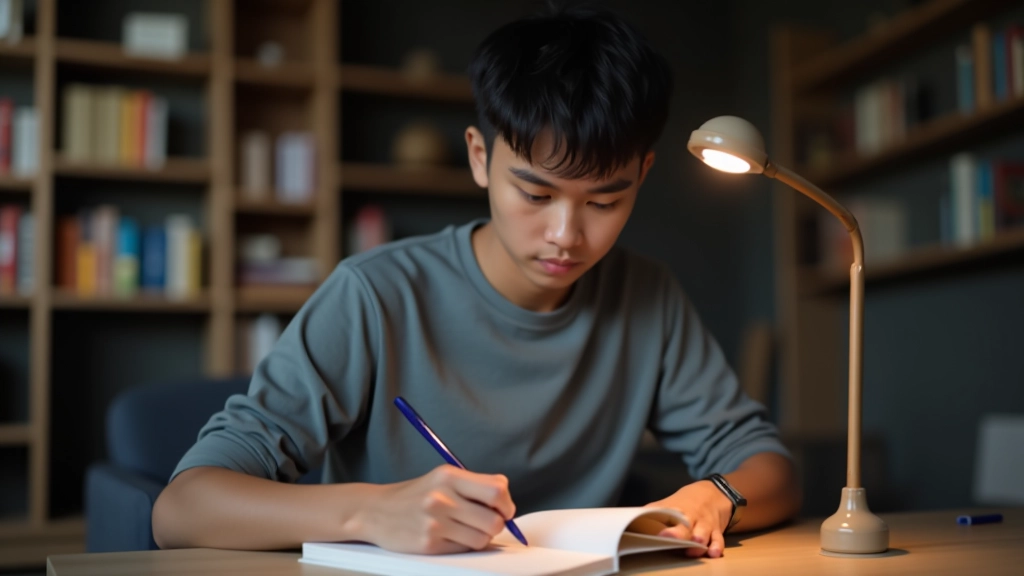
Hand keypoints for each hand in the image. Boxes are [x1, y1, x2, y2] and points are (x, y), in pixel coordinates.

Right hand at [354, 465, 514, 553]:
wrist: (375, 511)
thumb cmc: (415, 495)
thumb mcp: (442, 478)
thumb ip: (473, 486)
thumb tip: (505, 502)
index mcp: (448, 476)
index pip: (497, 490)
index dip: (506, 503)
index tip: (504, 508)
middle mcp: (442, 497)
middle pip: (494, 519)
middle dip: (496, 524)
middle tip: (486, 522)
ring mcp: (435, 522)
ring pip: (482, 538)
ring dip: (480, 537)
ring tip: (465, 529)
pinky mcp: (429, 544)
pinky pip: (464, 549)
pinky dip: (463, 545)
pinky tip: (450, 536)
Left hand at [645, 480, 732, 557]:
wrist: (712, 493)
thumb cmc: (685, 504)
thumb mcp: (668, 504)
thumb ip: (652, 512)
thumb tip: (630, 519)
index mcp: (675, 510)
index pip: (666, 514)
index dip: (658, 521)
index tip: (653, 529)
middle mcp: (690, 517)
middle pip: (684, 525)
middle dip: (678, 533)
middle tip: (670, 537)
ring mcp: (703, 524)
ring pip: (702, 532)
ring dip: (699, 540)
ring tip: (694, 548)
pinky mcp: (716, 531)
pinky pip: (718, 539)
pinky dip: (717, 546)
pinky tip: (714, 553)